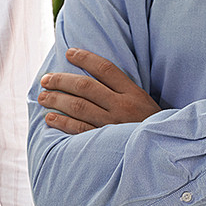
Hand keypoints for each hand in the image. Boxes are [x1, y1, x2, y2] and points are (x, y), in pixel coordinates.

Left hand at [38, 48, 160, 134]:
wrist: (163, 152)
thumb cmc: (151, 126)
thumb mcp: (144, 103)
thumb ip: (123, 91)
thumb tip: (94, 76)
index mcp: (133, 93)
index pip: (105, 69)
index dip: (85, 58)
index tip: (69, 53)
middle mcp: (123, 106)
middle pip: (85, 87)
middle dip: (61, 81)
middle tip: (46, 79)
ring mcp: (113, 125)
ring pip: (78, 107)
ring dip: (56, 100)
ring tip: (43, 97)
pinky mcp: (105, 143)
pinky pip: (79, 130)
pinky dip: (62, 122)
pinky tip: (50, 118)